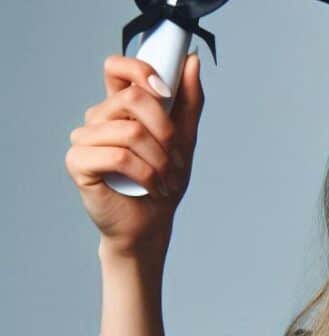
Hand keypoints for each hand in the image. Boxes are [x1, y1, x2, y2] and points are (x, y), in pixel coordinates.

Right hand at [65, 51, 203, 257]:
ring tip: (164, 178)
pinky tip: (150, 186)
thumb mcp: (185, 139)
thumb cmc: (164, 182)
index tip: (165, 90)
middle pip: (132, 98)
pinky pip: (117, 156)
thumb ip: (188, 101)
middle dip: (165, 130)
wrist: (152, 224)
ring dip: (158, 159)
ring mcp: (85, 140)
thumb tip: (192, 61)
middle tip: (174, 157)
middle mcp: (99, 119)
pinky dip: (144, 174)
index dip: (141, 71)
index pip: (117, 68)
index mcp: (120, 108)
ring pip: (130, 131)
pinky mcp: (78, 163)